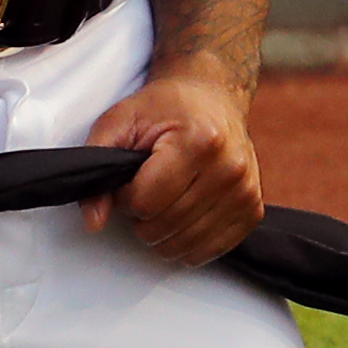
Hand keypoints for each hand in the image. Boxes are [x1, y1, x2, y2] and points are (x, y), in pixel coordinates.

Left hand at [78, 60, 266, 265]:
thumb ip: (97, 167)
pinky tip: (183, 215)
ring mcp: (245, 192)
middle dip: (142, 215)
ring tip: (164, 198)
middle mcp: (230, 168)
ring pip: (183, 246)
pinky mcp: (253, 210)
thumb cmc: (166, 107)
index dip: (125, 197)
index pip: (145, 202)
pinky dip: (187, 242)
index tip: (130, 178)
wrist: (212, 96)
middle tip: (147, 187)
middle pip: (162, 227)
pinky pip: (209, 251)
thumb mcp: (119, 122)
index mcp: (200, 142)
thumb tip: (93, 220)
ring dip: (162, 231)